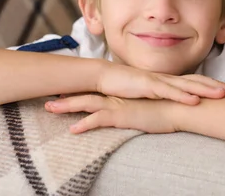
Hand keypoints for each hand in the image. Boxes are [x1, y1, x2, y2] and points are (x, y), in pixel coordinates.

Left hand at [45, 94, 177, 133]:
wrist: (177, 107)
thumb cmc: (164, 110)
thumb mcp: (144, 110)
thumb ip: (133, 110)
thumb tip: (129, 113)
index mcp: (119, 97)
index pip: (94, 94)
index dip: (77, 95)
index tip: (62, 96)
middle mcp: (115, 99)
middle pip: (85, 96)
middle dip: (65, 99)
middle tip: (47, 102)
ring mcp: (117, 106)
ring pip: (86, 104)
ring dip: (67, 106)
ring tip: (50, 108)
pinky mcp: (122, 115)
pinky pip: (99, 119)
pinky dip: (84, 124)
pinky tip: (72, 130)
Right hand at [96, 63, 224, 104]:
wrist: (104, 77)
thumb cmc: (125, 86)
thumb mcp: (147, 93)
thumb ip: (160, 96)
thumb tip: (173, 105)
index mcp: (167, 81)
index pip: (194, 82)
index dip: (212, 85)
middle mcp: (166, 78)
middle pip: (196, 81)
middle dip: (216, 86)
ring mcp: (158, 81)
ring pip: (186, 85)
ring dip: (206, 89)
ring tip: (222, 94)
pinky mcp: (148, 85)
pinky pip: (168, 91)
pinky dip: (182, 96)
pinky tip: (195, 100)